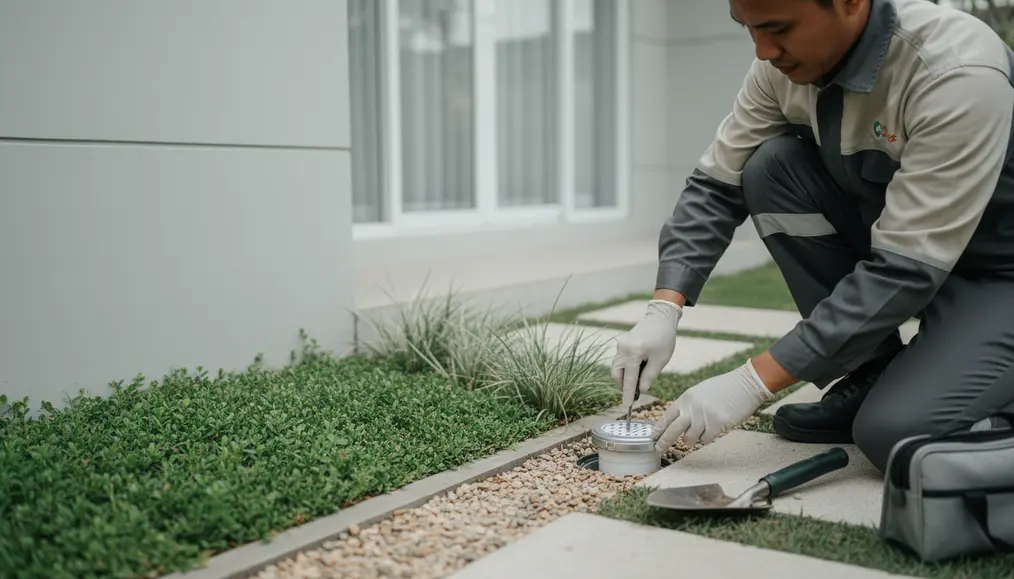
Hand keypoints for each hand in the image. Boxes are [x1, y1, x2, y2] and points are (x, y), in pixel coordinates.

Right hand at [610, 300, 682, 407]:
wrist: (660, 318)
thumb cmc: (664, 339)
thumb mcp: (660, 361)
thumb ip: (649, 377)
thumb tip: (641, 391)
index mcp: (633, 353)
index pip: (628, 379)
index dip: (627, 394)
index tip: (626, 406)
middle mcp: (623, 349)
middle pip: (616, 374)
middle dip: (623, 385)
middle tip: (635, 393)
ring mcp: (620, 345)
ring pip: (616, 367)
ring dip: (624, 377)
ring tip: (638, 381)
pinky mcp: (622, 343)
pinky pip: (620, 360)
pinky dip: (626, 368)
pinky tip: (638, 370)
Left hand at [651, 360, 772, 451]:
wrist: (745, 384)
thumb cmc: (723, 388)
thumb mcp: (699, 392)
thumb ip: (688, 406)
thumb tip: (677, 421)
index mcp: (686, 398)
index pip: (667, 416)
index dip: (658, 429)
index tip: (652, 437)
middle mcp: (692, 408)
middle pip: (673, 430)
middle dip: (664, 442)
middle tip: (658, 449)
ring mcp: (704, 416)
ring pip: (689, 438)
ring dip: (691, 440)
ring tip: (697, 434)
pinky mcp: (717, 424)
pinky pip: (705, 439)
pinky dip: (706, 438)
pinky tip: (712, 430)